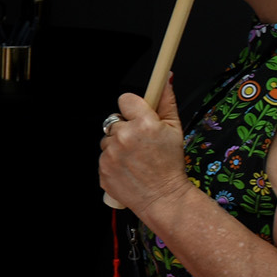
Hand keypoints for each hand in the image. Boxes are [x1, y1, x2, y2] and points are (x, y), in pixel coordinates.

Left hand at [99, 85, 189, 219]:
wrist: (162, 197)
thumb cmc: (170, 165)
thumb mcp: (175, 129)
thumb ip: (166, 102)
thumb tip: (165, 79)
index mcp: (143, 124)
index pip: (126, 99)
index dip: (133, 107)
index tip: (138, 115)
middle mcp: (124, 137)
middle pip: (115, 119)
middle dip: (126, 127)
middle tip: (141, 142)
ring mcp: (110, 154)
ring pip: (107, 139)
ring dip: (118, 144)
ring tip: (135, 157)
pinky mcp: (102, 168)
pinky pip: (103, 156)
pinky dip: (112, 160)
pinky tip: (128, 167)